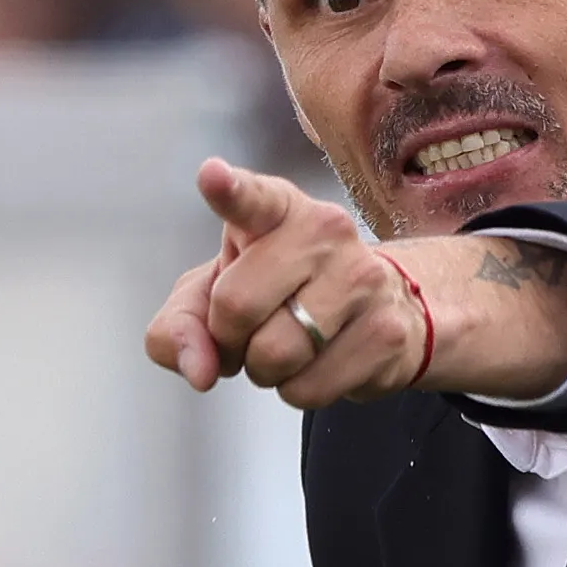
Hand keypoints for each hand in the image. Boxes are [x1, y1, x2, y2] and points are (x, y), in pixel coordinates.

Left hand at [144, 159, 426, 407]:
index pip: (252, 198)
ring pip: (274, 355)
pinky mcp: (386, 332)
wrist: (380, 310)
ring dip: (264, 371)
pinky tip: (319, 362)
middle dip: (227, 339)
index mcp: (277, 208)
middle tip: (247, 333)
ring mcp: (362, 279)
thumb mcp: (215, 294)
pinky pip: (309, 389)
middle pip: (236, 306)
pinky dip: (298, 390)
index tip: (211, 176)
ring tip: (287, 346)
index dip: (229, 190)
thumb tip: (199, 371)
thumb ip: (180, 324)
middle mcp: (324, 230)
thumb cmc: (280, 291)